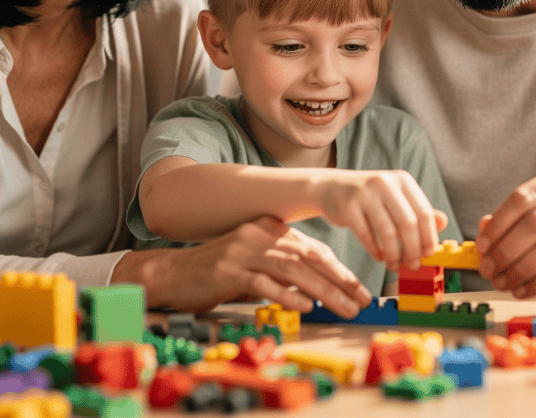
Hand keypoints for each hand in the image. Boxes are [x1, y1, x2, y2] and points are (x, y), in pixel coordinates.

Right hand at [112, 215, 372, 316]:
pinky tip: (306, 306)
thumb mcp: (255, 262)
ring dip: (322, 291)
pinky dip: (287, 295)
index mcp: (269, 229)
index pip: (312, 249)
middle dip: (338, 281)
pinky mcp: (228, 270)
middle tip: (361, 301)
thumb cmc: (218, 271)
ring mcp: (243, 251)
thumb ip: (283, 267)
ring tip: (343, 308)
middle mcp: (259, 235)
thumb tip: (320, 287)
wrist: (174, 272)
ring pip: (292, 270)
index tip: (359, 289)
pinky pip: (263, 282)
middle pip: (307, 259)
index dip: (339, 270)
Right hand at [311, 169, 440, 271]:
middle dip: (413, 250)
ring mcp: (365, 193)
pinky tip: (379, 257)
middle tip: (413, 266)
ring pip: (388, 232)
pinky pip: (367, 236)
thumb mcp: (396, 198)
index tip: (429, 255)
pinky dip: (376, 252)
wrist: (332, 188)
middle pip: (408, 223)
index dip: (429, 237)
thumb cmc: (370, 197)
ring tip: (395, 265)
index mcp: (402, 180)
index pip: (424, 212)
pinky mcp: (348, 206)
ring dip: (394, 255)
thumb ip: (418, 210)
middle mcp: (384, 182)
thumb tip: (443, 223)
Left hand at [474, 162, 535, 297]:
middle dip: (506, 250)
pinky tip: (527, 289)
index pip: (523, 197)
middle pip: (535, 222)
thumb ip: (525, 213)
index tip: (482, 245)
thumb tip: (483, 228)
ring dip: (522, 269)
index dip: (498, 223)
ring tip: (504, 283)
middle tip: (488, 269)